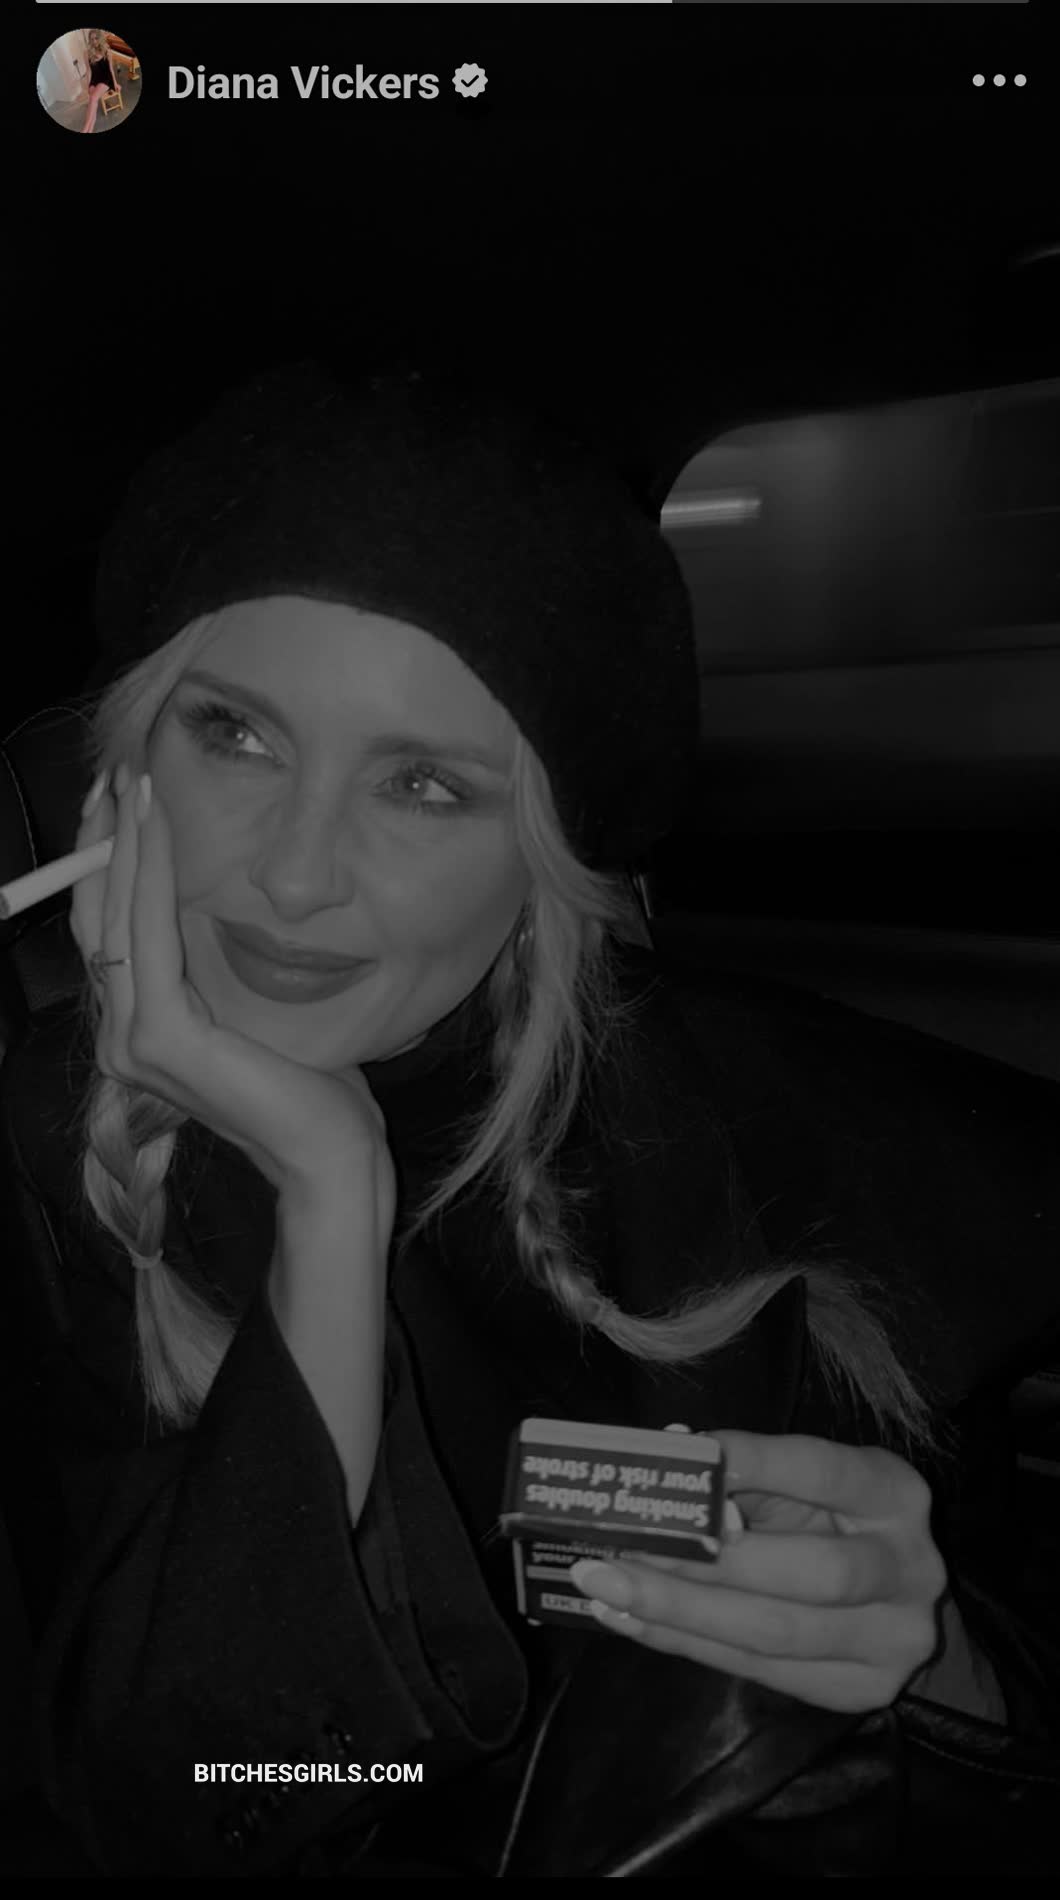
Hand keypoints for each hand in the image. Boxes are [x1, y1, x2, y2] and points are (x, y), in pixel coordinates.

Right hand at [70, 765, 395, 1213]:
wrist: (330, 1153)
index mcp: (138, 1032)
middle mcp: (120, 1038)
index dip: (108, 864)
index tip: (122, 802)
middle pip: (96, 917)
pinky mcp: (160, 1040)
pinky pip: (148, 937)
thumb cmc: (312, 1087)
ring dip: (124, 844)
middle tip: (118, 776)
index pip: (110, 932)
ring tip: (134, 784)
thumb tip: (221, 906)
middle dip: (104, 841)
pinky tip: (157, 829)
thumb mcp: (257, 1010)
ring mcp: (132, 1042)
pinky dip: (149, 876)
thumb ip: (220, 969)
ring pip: (115, 918)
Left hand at [570, 1432, 948, 1713]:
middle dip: (707, 1565)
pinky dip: (688, 1644)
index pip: (823, 1470)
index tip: (686, 1452)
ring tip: (608, 1591)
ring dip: (681, 1613)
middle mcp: (910, 1568)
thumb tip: (666, 1457)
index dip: (756, 1461)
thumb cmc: (831, 1521)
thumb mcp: (804, 1484)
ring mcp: (892, 1639)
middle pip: (810, 1573)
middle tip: (620, 1551)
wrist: (896, 1607)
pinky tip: (633, 1622)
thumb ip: (746, 1474)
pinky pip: (761, 1670)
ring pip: (778, 1634)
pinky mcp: (860, 1690)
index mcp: (895, 1494)